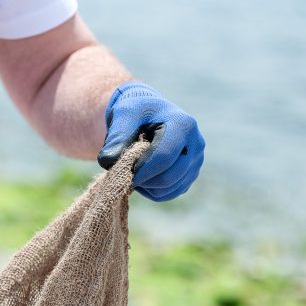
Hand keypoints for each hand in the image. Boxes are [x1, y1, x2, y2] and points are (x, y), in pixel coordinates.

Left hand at [97, 81, 204, 201]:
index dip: (141, 170)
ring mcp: (196, 161)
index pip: (163, 158)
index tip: (123, 172)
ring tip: (134, 170)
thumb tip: (108, 162)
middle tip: (126, 172)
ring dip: (147, 186)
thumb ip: (116, 136)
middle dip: (143, 180)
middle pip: (169, 177)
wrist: (149, 113)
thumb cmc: (136, 112)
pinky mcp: (191, 174)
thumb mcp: (124, 115)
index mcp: (183, 126)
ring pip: (170, 189)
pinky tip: (143, 176)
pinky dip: (154, 191)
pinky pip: (171, 193)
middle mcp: (196, 144)